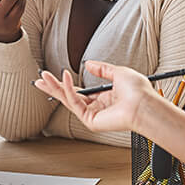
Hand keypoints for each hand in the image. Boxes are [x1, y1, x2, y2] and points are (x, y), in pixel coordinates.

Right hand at [34, 61, 163, 134]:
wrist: (144, 104)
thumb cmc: (138, 92)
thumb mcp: (118, 73)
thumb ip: (102, 68)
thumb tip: (88, 64)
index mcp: (104, 98)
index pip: (80, 91)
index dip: (66, 84)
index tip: (56, 76)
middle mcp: (97, 107)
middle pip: (69, 96)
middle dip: (53, 87)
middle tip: (40, 79)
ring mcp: (93, 115)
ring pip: (68, 100)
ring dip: (55, 87)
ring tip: (44, 77)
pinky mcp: (90, 120)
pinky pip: (75, 102)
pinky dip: (68, 89)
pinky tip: (64, 77)